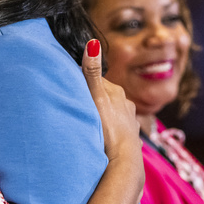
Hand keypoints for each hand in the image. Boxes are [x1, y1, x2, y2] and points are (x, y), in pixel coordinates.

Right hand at [83, 39, 141, 166]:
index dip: (84, 83)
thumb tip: (92, 43)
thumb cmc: (109, 128)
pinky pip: (118, 130)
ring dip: (103, 116)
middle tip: (78, 104)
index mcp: (117, 93)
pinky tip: (104, 137)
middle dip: (94, 99)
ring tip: (90, 122)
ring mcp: (129, 121)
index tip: (72, 86)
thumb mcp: (97, 97)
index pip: (98, 81)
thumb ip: (92, 72)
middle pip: (106, 97)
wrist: (123, 160)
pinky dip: (111, 131)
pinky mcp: (130, 138)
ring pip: (113, 113)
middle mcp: (126, 104)